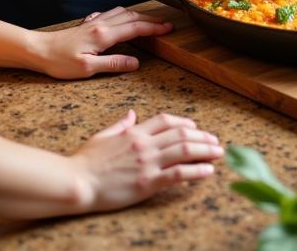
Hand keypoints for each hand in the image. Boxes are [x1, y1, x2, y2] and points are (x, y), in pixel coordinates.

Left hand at [32, 7, 173, 79]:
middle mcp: (101, 24)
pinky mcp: (87, 25)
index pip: (135, 29)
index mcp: (104, 35)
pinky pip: (110, 14)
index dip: (154, 28)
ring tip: (149, 21)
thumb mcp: (88, 69)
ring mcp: (94, 22)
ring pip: (122, 12)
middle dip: (151, 20)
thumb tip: (135, 63)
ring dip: (138, 15)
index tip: (168, 29)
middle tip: (165, 24)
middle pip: (132, 17)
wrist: (39, 50)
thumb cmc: (60, 62)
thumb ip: (113, 63)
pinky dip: (122, 15)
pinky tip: (120, 19)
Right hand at [70, 111, 223, 211]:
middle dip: (202, 137)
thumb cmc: (86, 161)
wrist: (77, 182)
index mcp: (134, 132)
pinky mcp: (148, 183)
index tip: (196, 128)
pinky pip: (178, 174)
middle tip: (215, 141)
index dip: (184, 123)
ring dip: (205, 151)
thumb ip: (120, 124)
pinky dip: (196, 171)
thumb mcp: (102, 136)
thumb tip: (131, 114)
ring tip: (218, 153)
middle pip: (181, 135)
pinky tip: (208, 171)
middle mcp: (144, 144)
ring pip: (184, 151)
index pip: (166, 121)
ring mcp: (147, 163)